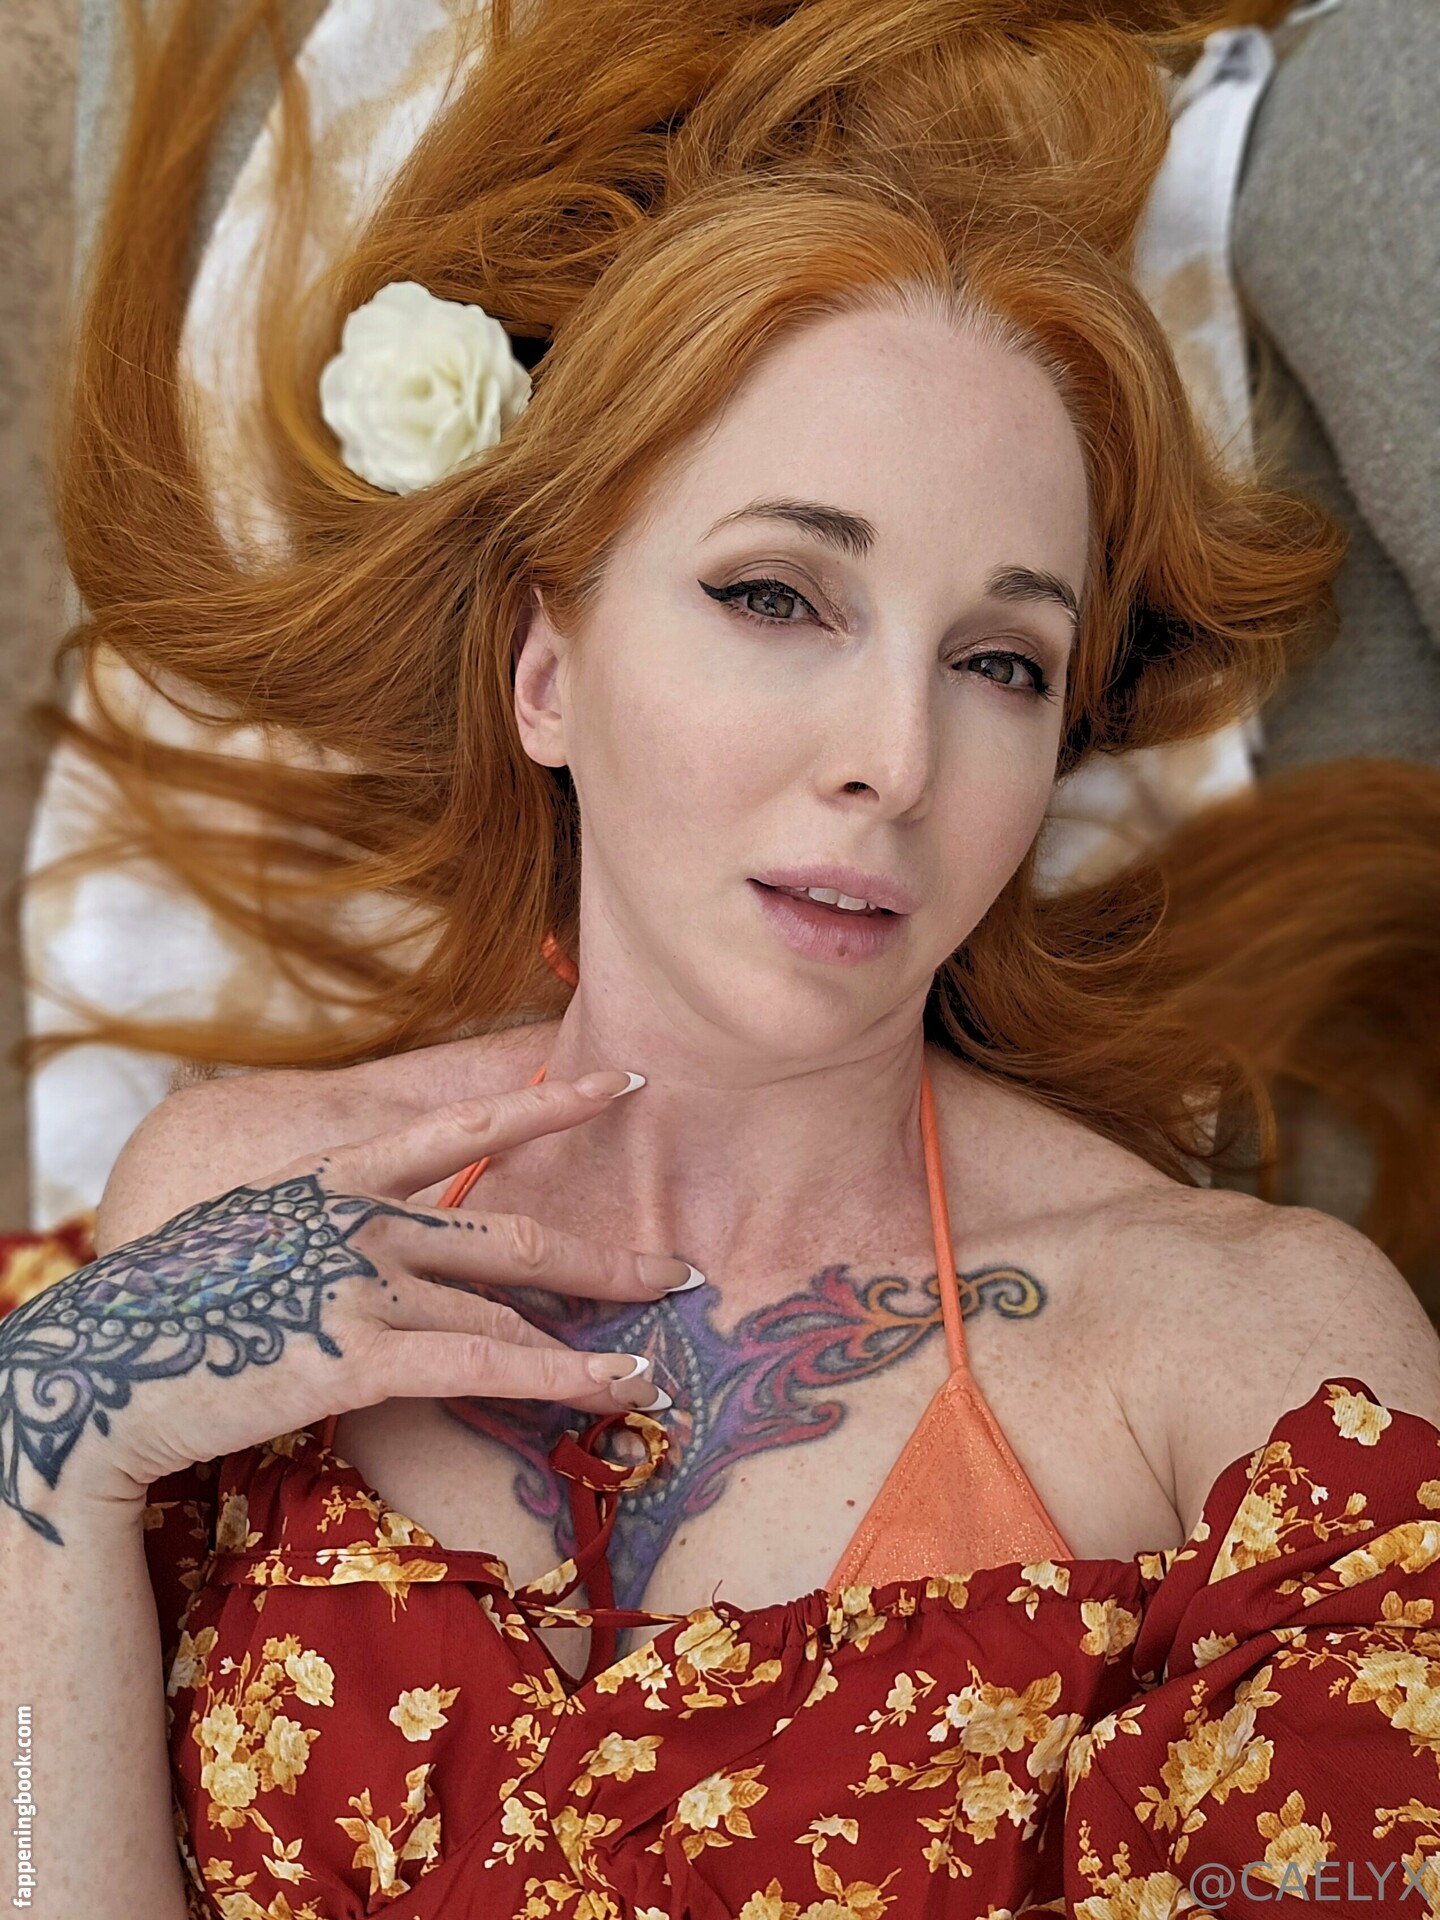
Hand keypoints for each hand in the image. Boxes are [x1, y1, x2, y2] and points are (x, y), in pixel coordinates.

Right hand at [0, 1071, 696, 1542]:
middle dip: (607, 1253)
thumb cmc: (176, 1305)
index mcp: (338, 1173)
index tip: (621, 1081)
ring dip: (594, 1338)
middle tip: (679, 1266)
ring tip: (655, 1360)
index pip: (467, 1124)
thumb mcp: (256, 1232)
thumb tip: (386, 1233)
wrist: (97, 1367)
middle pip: (516, 1228)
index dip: (551, 1100)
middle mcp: (362, 1216)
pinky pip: (486, 1367)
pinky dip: (562, 1378)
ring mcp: (363, 1283)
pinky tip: (618, 1386)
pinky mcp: (359, 1355)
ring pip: (510, 1308)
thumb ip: (328, 1221)